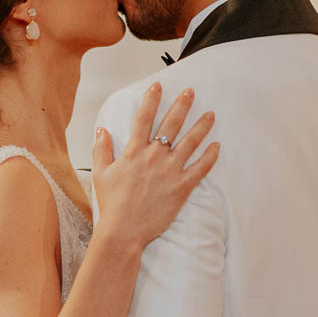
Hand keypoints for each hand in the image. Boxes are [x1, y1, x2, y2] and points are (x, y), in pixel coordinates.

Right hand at [92, 83, 217, 251]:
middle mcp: (154, 156)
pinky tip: (217, 146)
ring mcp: (170, 171)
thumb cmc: (112, 204)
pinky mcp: (182, 187)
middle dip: (182, 105)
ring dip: (201, 126)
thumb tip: (102, 130)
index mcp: (134, 152)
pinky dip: (210, 156)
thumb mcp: (100, 174)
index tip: (158, 86)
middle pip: (171, 124)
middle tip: (191, 92)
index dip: (151, 100)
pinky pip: (200, 168)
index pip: (144, 118)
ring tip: (211, 114)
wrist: (123, 230)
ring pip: (190, 142)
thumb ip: (102, 149)